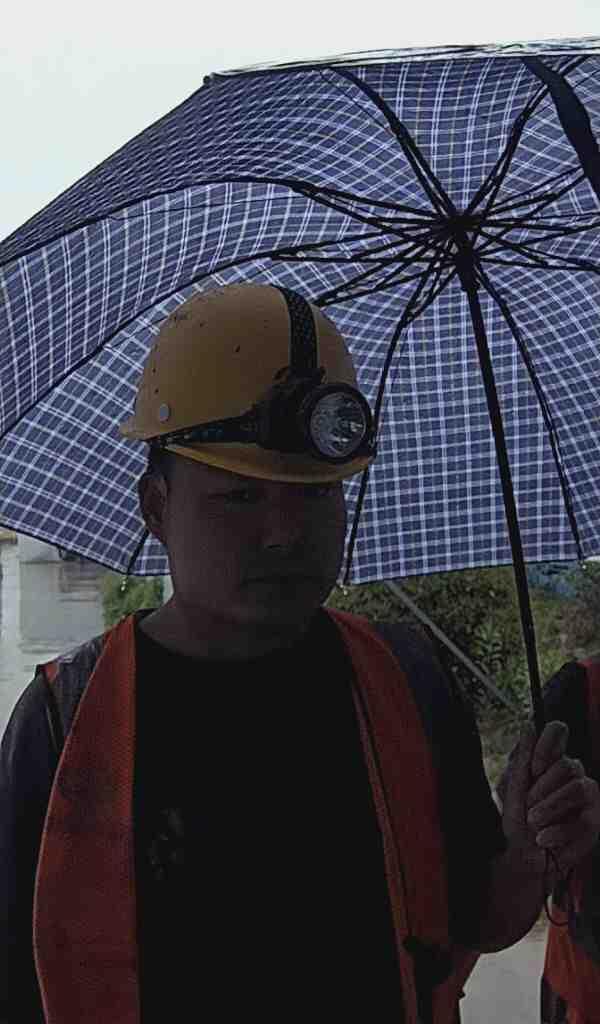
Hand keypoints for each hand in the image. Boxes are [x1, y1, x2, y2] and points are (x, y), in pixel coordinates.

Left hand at [502, 720, 599, 877]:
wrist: (523, 861)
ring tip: (535, 828)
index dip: (547, 746)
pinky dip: (561, 834)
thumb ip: (521, 761)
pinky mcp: (595, 822)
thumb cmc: (515, 822)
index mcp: (547, 761)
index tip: (533, 769)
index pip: (557, 732)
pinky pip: (586, 822)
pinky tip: (546, 842)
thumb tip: (529, 726)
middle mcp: (571, 774)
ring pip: (579, 788)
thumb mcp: (510, 792)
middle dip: (543, 788)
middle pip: (567, 764)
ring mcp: (587, 797)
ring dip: (552, 809)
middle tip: (528, 809)